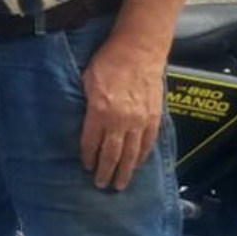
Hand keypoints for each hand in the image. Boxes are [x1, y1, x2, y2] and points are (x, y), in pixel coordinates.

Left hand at [79, 38, 165, 190]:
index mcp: (100, 111)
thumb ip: (86, 103)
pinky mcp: (153, 117)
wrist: (139, 50)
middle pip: (111, 154)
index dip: (88, 157)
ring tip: (119, 184)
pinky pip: (147, 143)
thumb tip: (83, 119)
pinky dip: (141, 157)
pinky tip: (137, 165)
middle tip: (101, 185)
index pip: (91, 142)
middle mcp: (120, 120)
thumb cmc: (109, 60)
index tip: (86, 167)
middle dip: (105, 172)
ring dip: (124, 171)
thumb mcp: (87, 79)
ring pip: (131, 154)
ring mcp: (139, 121)